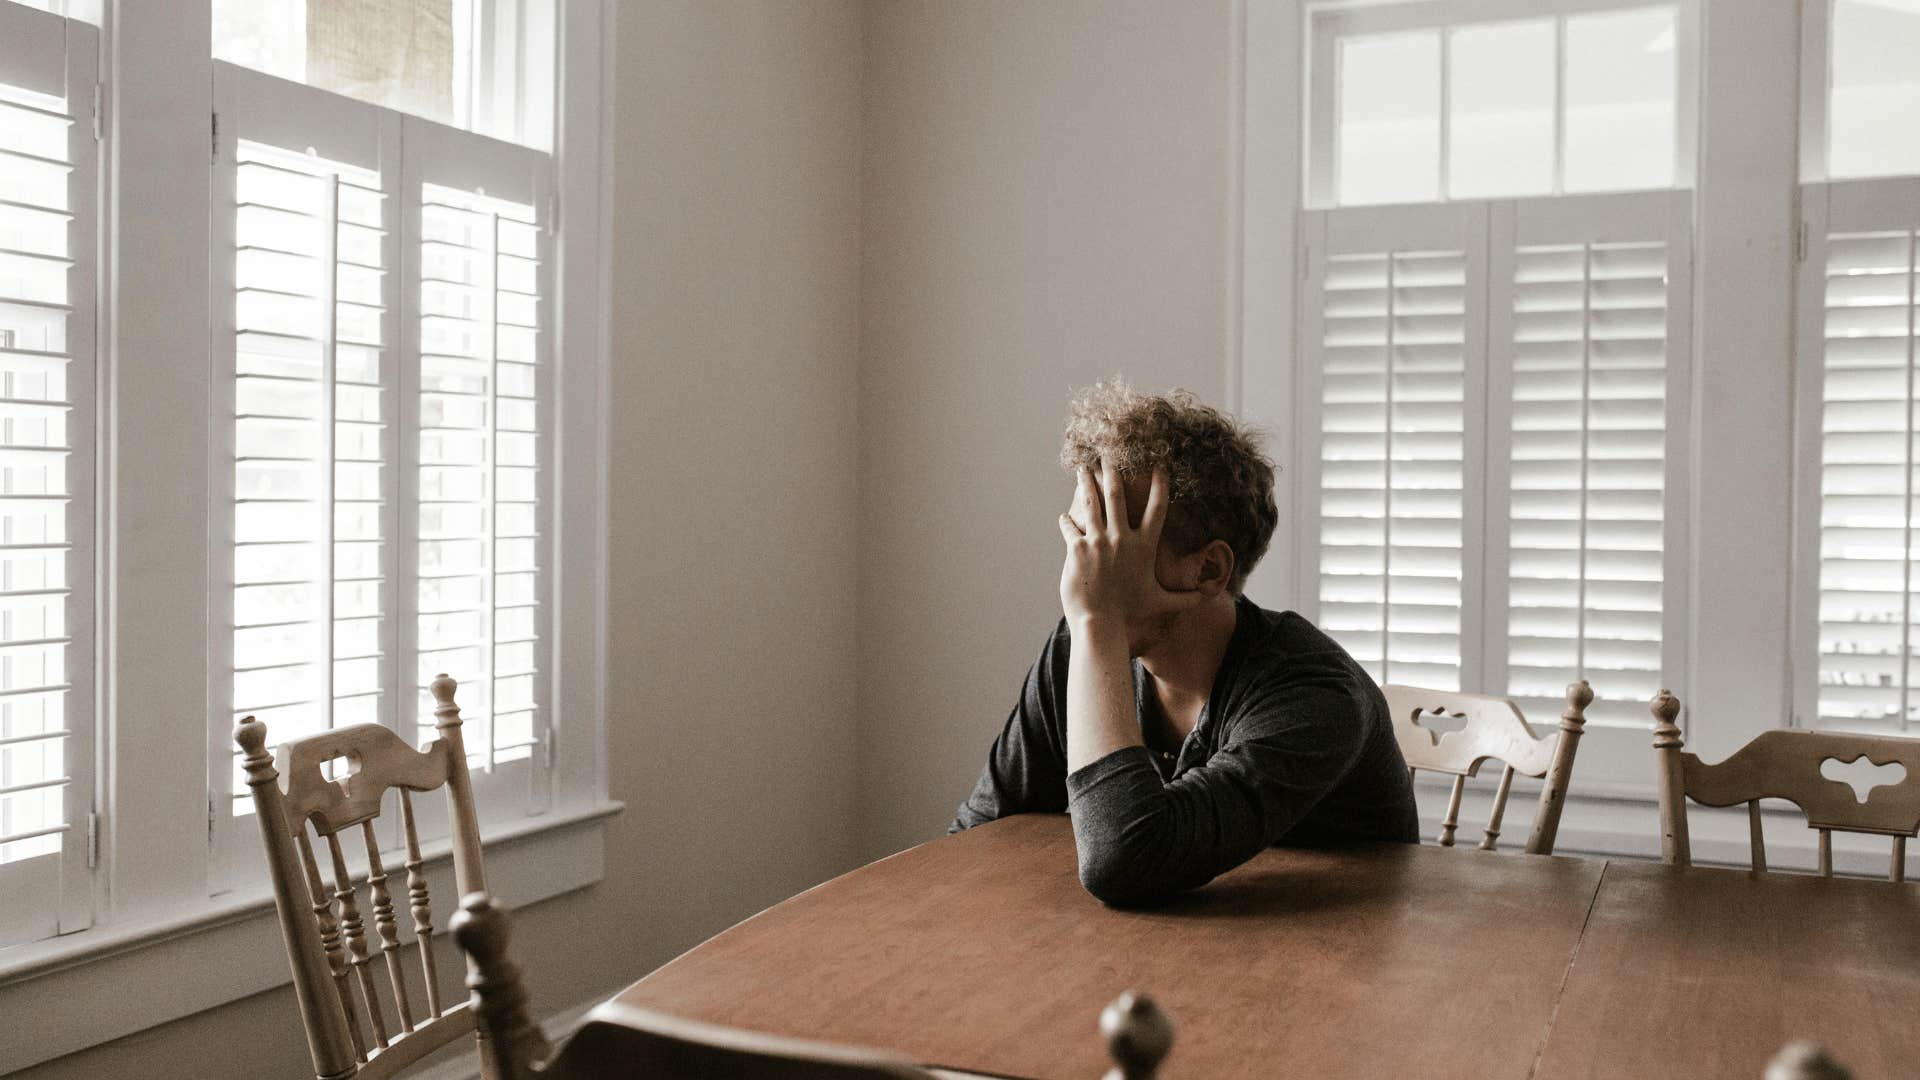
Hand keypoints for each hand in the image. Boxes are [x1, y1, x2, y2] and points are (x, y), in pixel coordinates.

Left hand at [1057, 460, 1202, 626]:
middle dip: (1112, 471)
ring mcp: (1098, 541)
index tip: (1159, 466)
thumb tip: (1209, 599)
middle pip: (1117, 495)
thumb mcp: (1161, 603)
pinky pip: (1070, 526)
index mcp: (1144, 546)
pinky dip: (1066, 521)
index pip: (1157, 508)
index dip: (1159, 485)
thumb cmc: (1131, 613)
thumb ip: (1186, 598)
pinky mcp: (1077, 548)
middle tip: (1109, 454)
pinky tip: (1064, 517)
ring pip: (1091, 503)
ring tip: (1082, 467)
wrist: (1101, 623)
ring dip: (1086, 483)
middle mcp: (1121, 538)